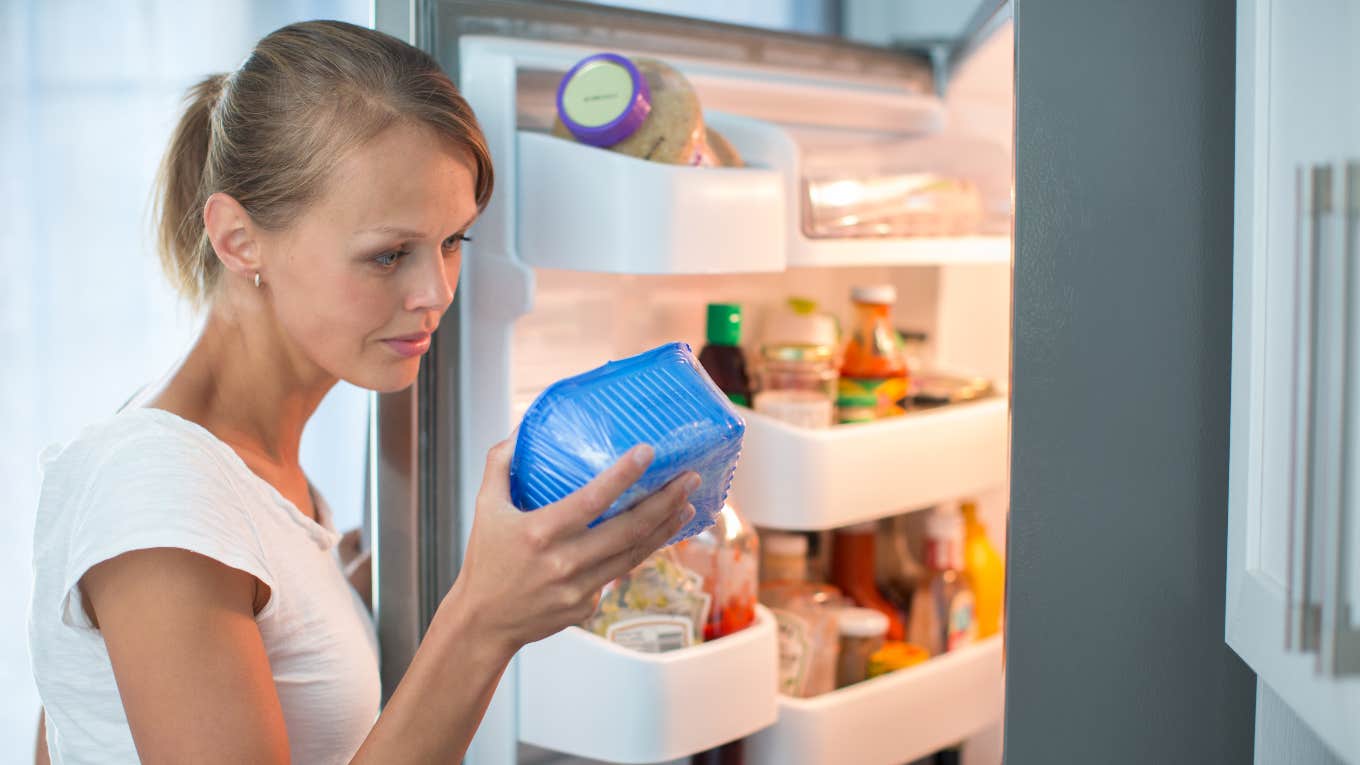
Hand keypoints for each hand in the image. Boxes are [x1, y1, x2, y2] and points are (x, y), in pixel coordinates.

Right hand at [449, 437, 698, 654]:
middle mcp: (564, 562)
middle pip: (629, 529)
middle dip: (666, 501)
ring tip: (687, 504)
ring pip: (634, 554)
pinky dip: (637, 553)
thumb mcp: (485, 507)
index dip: (624, 475)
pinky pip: (617, 574)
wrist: (484, 622)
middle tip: (689, 478)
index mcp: (539, 533)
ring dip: (665, 528)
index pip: (591, 500)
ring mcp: (579, 589)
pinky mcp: (588, 607)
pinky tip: (654, 535)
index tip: (648, 451)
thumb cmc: (486, 560)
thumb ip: (501, 465)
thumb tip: (521, 429)